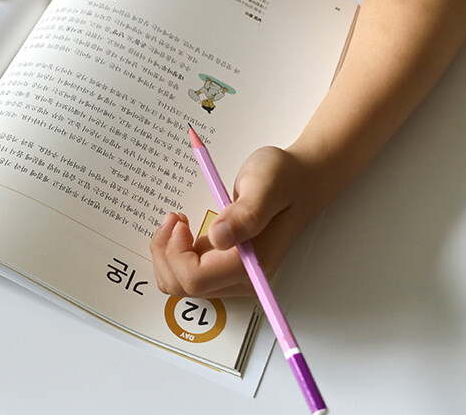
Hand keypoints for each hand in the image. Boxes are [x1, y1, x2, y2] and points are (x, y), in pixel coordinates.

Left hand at [149, 146, 324, 296]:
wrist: (299, 181)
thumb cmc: (285, 180)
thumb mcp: (265, 186)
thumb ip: (245, 214)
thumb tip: (219, 237)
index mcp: (251, 265)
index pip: (196, 280)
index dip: (177, 255)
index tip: (180, 223)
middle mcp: (242, 278)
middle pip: (183, 286)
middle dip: (166, 253)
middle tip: (174, 218)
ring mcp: (232, 274)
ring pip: (180, 282)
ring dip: (167, 253)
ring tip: (177, 221)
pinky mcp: (223, 265)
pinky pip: (186, 271)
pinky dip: (174, 251)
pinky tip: (183, 227)